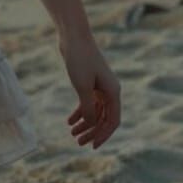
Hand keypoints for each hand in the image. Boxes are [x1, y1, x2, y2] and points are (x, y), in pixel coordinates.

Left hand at [59, 32, 120, 148]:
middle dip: (92, 131)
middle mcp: (109, 90)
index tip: (92, 146)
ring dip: (84, 123)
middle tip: (78, 142)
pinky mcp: (89, 81)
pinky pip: (87, 102)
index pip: (112, 121)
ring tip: (72, 133)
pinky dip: (79, 111)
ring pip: (94, 111)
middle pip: (103, 118)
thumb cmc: (79, 59)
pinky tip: (69, 121)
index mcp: (113, 92)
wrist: (73, 36)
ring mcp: (99, 86)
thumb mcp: (82, 86)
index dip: (103, 135)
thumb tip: (91, 124)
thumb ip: (88, 107)